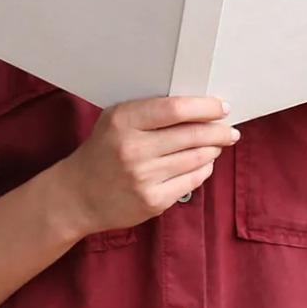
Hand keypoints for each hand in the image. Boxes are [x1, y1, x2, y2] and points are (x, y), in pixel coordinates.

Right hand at [55, 95, 238, 239]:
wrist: (77, 196)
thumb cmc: (103, 150)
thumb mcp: (117, 120)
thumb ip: (151, 110)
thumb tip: (200, 106)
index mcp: (123, 121)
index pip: (176, 109)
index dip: (206, 107)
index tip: (222, 107)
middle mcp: (133, 149)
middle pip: (193, 135)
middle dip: (219, 131)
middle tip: (229, 129)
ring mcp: (144, 178)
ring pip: (198, 158)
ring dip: (214, 149)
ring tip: (217, 144)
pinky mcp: (153, 201)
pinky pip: (193, 180)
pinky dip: (203, 169)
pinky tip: (202, 163)